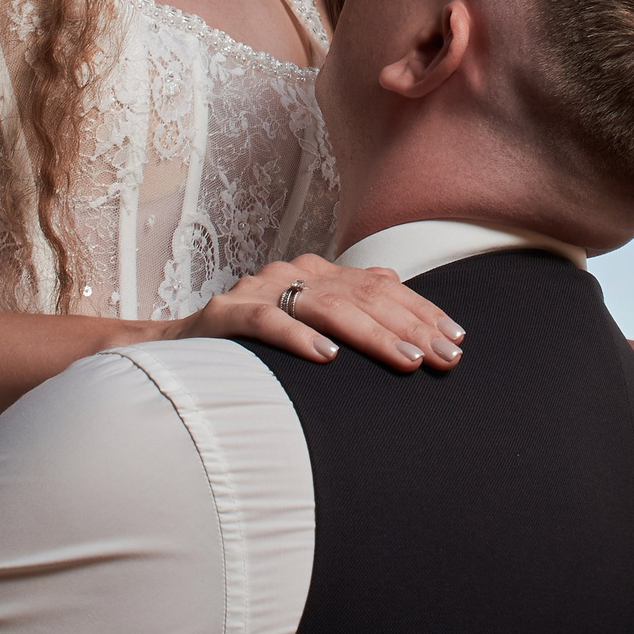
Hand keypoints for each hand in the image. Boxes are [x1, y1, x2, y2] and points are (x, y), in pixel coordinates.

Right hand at [173, 253, 466, 372]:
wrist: (175, 350)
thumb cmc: (252, 344)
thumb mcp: (305, 322)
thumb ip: (346, 308)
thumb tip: (400, 296)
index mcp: (317, 273)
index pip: (381, 287)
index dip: (422, 311)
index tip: (457, 339)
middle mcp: (293, 273)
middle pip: (362, 295)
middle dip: (410, 326)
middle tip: (444, 357)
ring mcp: (259, 290)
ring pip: (325, 306)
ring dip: (370, 334)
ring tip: (405, 359)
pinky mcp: (227, 314)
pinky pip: (268, 322)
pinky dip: (298, 338)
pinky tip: (326, 357)